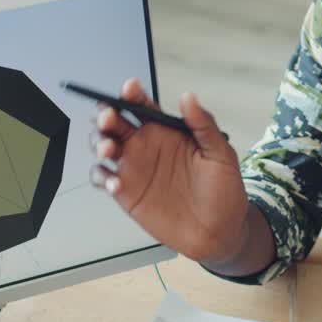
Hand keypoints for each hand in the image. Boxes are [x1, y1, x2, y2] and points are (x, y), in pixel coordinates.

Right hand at [91, 78, 249, 265]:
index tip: (130, 88)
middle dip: (104, 113)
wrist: (219, 232)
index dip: (131, 92)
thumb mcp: (221, 155)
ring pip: (102, 144)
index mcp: (166, 129)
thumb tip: (188, 97)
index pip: (142, 104)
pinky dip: (101, 177)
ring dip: (98, 141)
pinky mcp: (126, 192)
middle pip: (113, 120)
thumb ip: (204, 125)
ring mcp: (133, 167)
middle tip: (108, 118)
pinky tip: (115, 183)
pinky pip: (102, 177)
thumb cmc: (223, 191)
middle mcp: (145, 144)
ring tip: (109, 149)